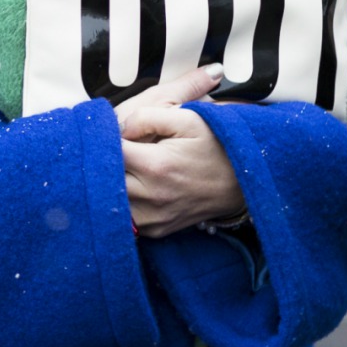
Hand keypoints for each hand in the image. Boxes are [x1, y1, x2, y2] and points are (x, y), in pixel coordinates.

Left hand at [115, 66, 244, 237]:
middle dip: (101, 162)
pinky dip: (122, 202)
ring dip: (108, 184)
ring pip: (109, 201)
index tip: (107, 132)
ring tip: (120, 167)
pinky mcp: (156, 230)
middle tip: (107, 150)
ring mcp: (152, 217)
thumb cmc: (215, 145)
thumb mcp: (189, 118)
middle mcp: (150, 196)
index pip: (107, 150)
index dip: (102, 138)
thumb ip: (148, 115)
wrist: (244, 182)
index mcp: (154, 166)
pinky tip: (130, 186)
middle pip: (102, 178)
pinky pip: (126, 218)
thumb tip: (119, 127)